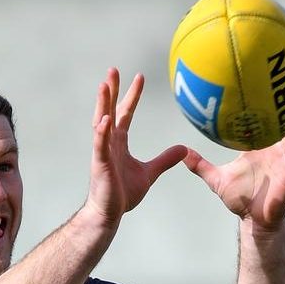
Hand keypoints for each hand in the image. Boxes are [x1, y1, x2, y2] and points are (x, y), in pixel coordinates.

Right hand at [87, 68, 186, 224]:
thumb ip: (164, 159)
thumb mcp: (149, 173)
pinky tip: (104, 120)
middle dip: (112, 91)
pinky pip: (100, 145)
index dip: (132, 96)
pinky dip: (101, 133)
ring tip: (104, 85)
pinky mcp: (100, 164)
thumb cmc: (122, 194)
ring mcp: (103, 152)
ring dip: (102, 104)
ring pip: (101, 123)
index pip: (125, 114)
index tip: (139, 76)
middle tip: (113, 70)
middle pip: (110, 111)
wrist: (109, 213)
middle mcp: (109, 143)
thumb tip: (183, 149)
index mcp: (119, 143)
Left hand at [183, 107, 284, 229]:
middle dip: (282, 104)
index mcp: (254, 149)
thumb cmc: (238, 198)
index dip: (254, 107)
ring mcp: (282, 161)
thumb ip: (199, 165)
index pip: (254, 123)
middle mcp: (270, 150)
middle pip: (277, 123)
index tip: (254, 84)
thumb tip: (181, 153)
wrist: (253, 219)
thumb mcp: (216, 179)